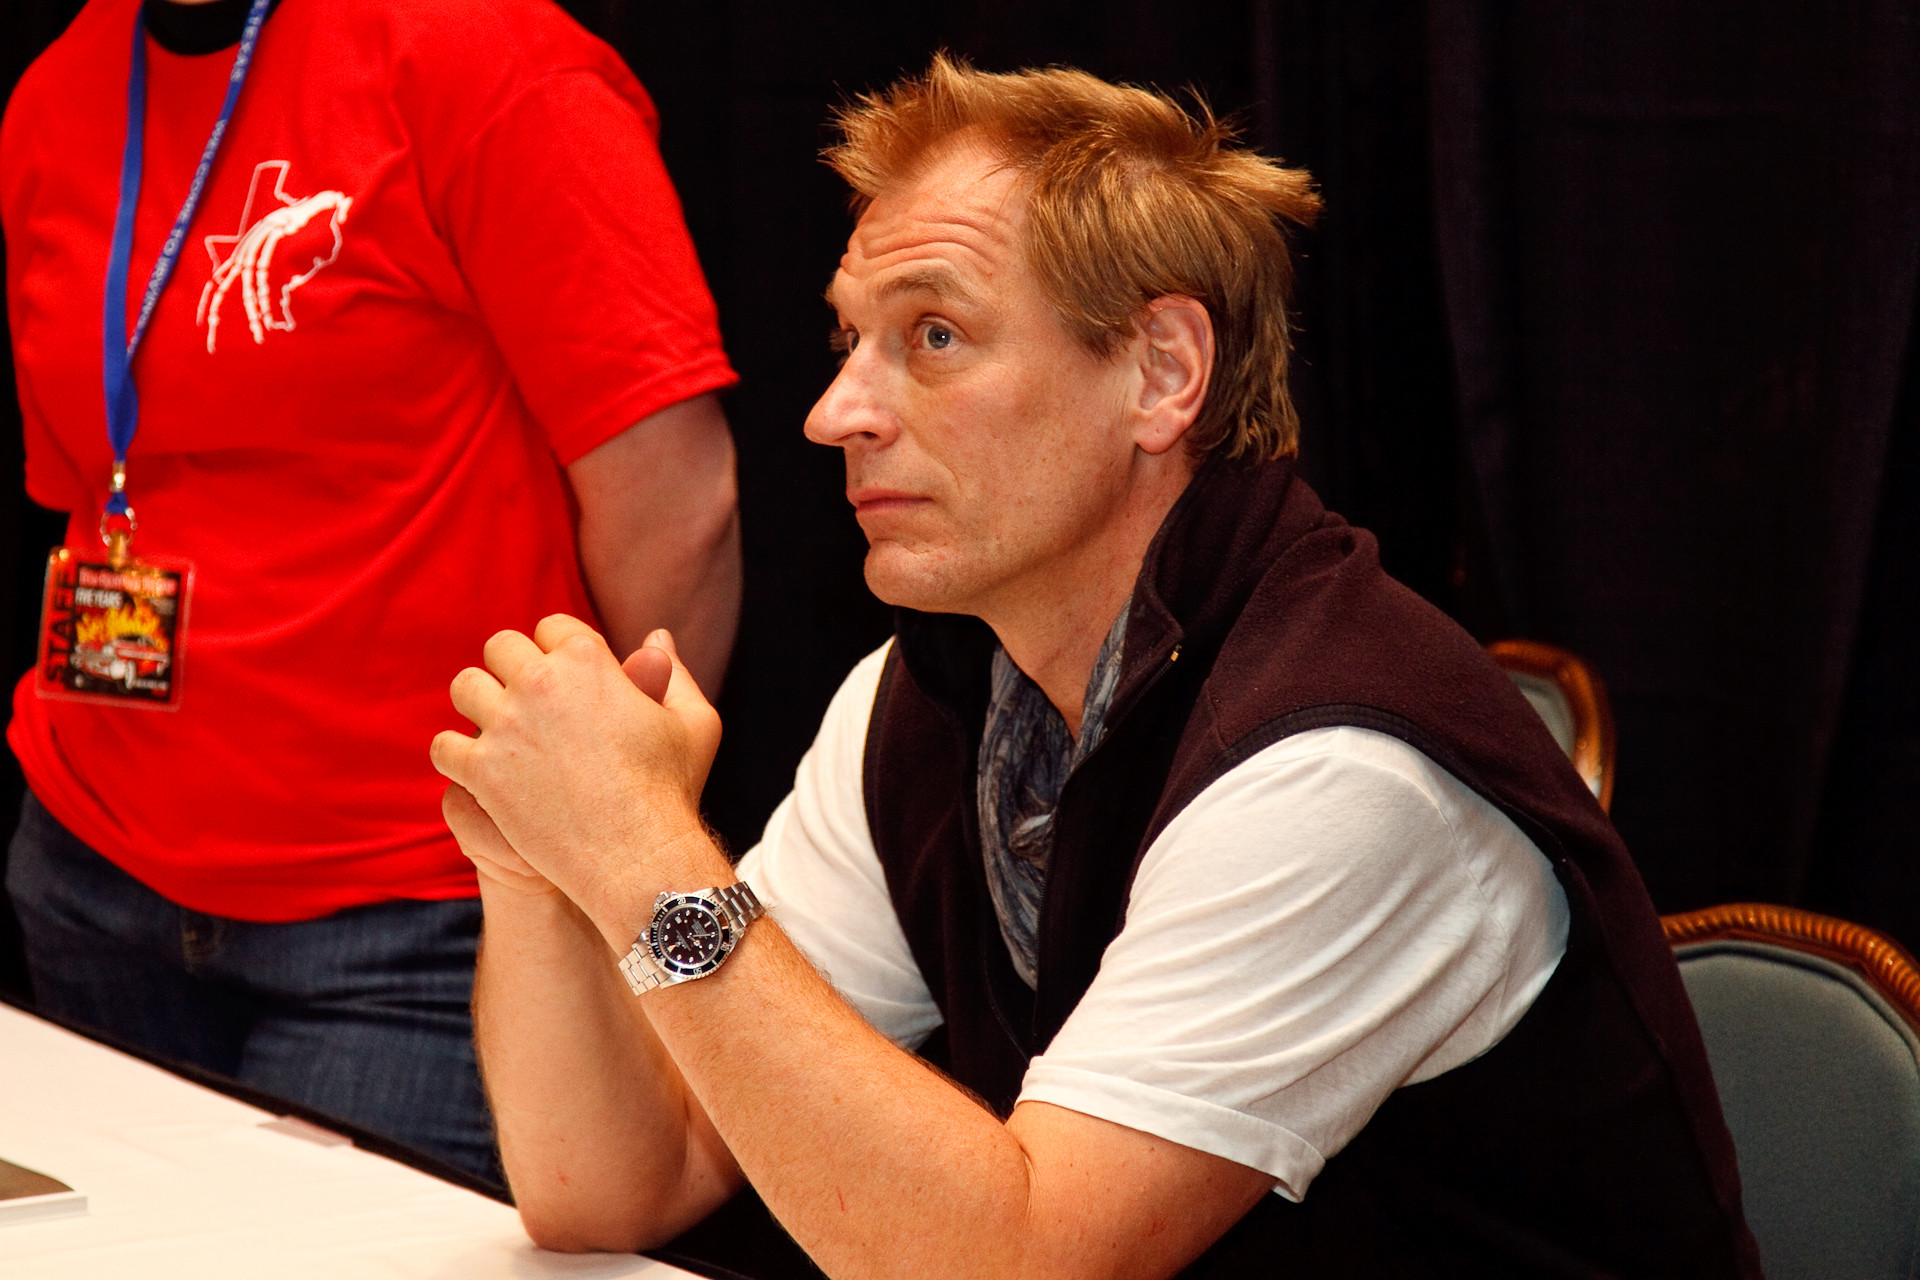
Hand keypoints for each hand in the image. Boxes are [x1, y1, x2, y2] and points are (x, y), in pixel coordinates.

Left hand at [431, 616, 723, 938]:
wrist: (638, 855)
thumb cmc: (671, 790)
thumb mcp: (693, 722)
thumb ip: (673, 673)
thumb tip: (656, 637)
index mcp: (588, 659)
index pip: (550, 627)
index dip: (555, 649)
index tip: (560, 676)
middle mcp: (540, 681)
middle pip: (500, 647)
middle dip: (510, 668)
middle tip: (522, 700)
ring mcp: (506, 724)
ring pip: (465, 687)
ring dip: (477, 701)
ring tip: (494, 728)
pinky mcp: (482, 770)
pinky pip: (444, 746)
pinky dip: (455, 755)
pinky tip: (476, 768)